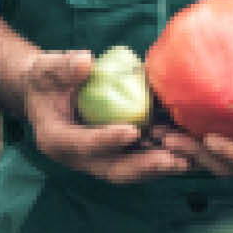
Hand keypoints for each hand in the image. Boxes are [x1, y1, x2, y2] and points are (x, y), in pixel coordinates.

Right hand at [23, 50, 189, 183]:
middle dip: (144, 166)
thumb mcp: (47, 68)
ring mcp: (96, 158)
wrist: (46, 92)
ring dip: (158, 167)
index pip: (83, 144)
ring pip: (129, 170)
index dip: (107, 140)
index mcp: (55, 139)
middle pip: (112, 169)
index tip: (132, 131)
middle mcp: (77, 157)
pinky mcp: (112, 154)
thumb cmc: (46, 78)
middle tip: (173, 160)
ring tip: (186, 160)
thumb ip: (64, 67)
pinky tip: (184, 150)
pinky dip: (159, 157)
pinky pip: (137, 159)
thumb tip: (86, 62)